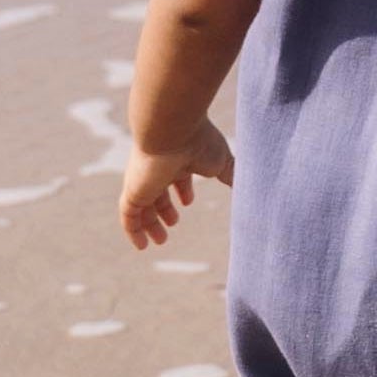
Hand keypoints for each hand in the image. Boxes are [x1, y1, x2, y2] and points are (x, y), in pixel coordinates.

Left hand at [120, 118, 233, 251]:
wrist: (172, 130)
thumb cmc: (199, 142)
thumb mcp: (222, 162)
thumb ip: (232, 175)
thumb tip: (248, 187)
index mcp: (178, 159)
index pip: (177, 176)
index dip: (183, 189)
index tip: (188, 202)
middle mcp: (158, 169)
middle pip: (158, 191)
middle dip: (164, 208)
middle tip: (173, 223)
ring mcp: (143, 181)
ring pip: (142, 206)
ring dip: (150, 224)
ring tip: (159, 241)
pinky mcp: (133, 192)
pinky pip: (128, 216)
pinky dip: (133, 231)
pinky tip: (141, 246)